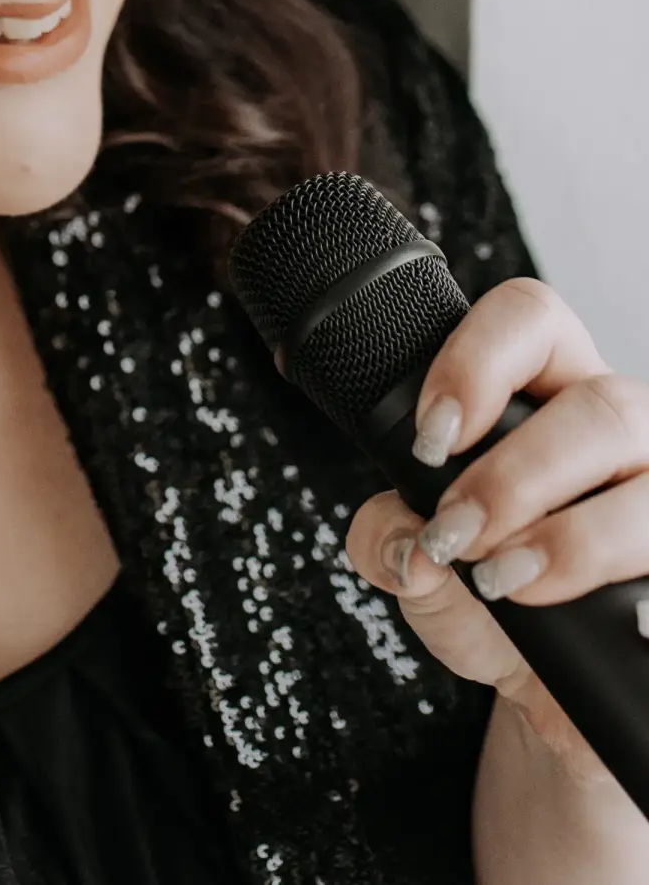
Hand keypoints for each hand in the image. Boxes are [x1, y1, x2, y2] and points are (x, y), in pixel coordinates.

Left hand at [345, 275, 648, 780]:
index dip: (479, 360)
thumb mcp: (417, 563)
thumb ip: (387, 540)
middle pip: (600, 405)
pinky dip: (647, 599)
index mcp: (547, 393)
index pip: (531, 318)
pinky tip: (620, 624)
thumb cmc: (484, 599)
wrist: (539, 691)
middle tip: (457, 532)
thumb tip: (411, 553)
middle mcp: (618, 434)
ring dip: (571, 537)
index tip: (433, 438)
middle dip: (514, 475)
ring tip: (507, 581)